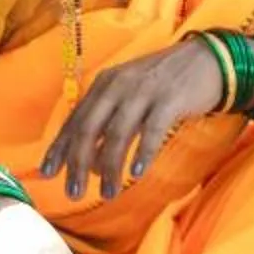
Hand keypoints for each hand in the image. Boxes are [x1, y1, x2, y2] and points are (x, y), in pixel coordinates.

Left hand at [39, 37, 224, 200]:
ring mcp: (144, 91)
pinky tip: (136, 173)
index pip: (75, 120)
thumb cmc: (164, 84)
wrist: (206, 60)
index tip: (47, 174)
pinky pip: (152, 130)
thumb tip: (90, 166)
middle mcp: (119, 85)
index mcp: (104, 84)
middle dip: (78, 163)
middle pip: (90, 128)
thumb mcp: (129, 95)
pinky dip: (143, 152)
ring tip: (108, 194)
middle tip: (73, 193)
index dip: (59, 148)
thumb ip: (108, 123)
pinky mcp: (170, 99)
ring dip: (110, 167)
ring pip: (118, 133)